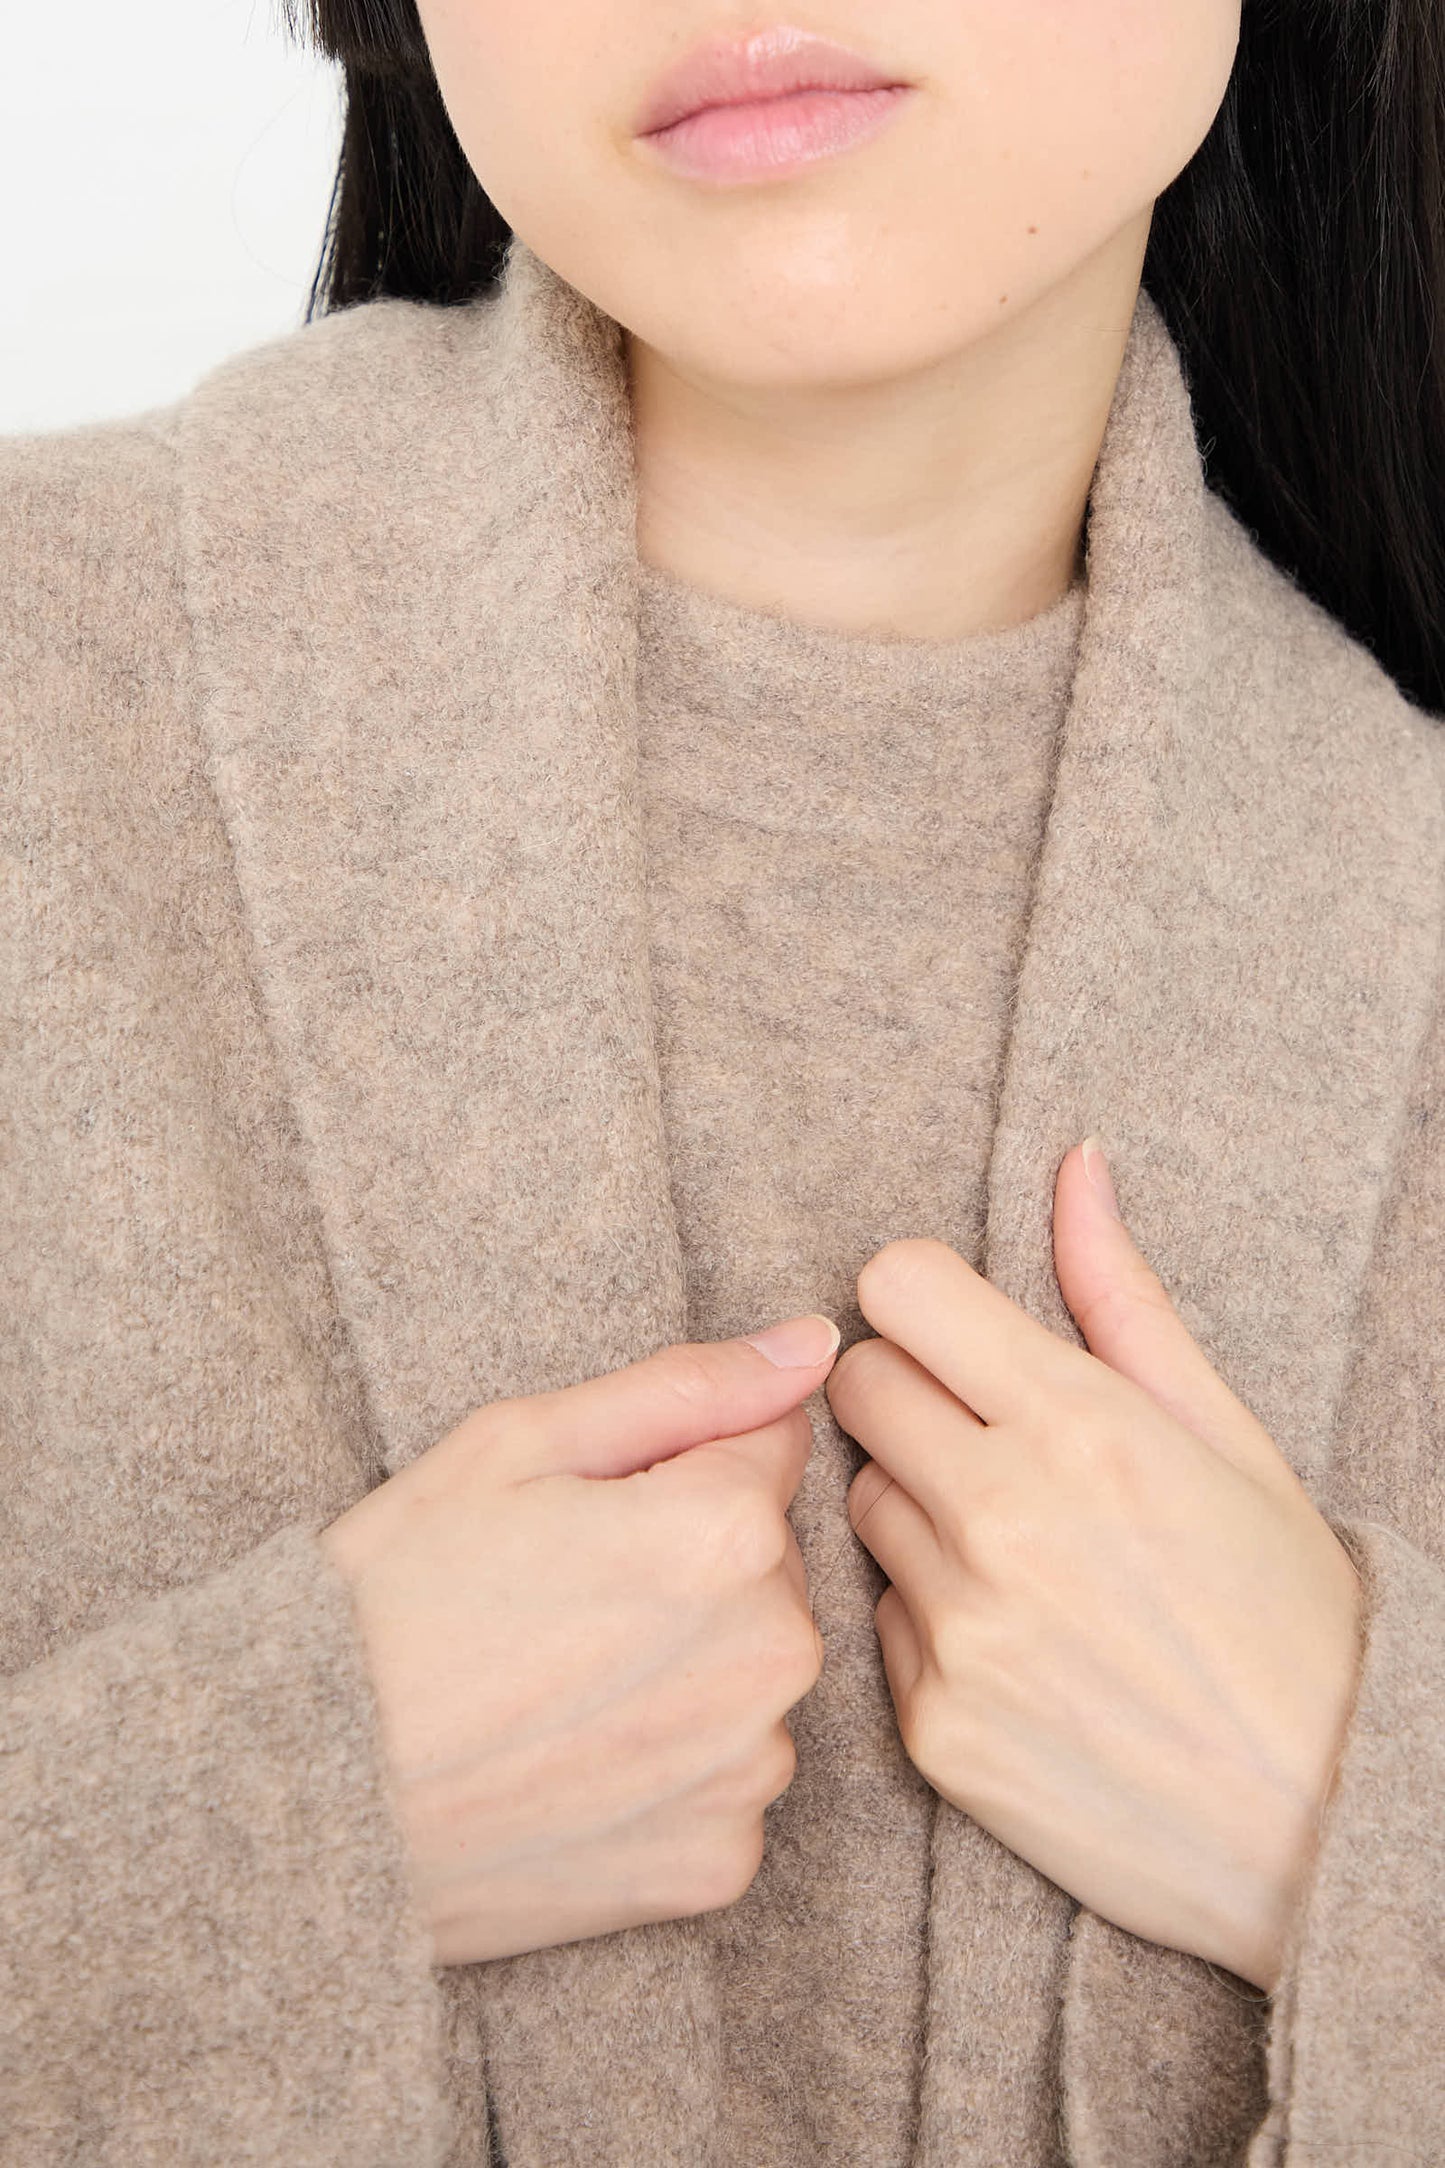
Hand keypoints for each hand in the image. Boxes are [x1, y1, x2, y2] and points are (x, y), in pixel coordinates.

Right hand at [319, 1314, 839, 1965]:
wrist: (298, 1789)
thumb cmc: (394, 1594)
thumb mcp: (517, 1443)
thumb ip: (686, 1386)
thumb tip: (814, 1344)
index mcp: (727, 1532)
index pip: (769, 1449)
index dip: (671, 1466)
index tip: (587, 1509)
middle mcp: (771, 1655)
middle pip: (768, 1565)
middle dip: (690, 1563)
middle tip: (555, 1597)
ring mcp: (747, 1770)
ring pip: (748, 1671)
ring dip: (687, 1666)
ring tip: (553, 1684)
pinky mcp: (720, 1865)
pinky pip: (722, 1777)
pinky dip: (664, 1766)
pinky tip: (568, 1762)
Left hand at [824, 1138, 1364, 1993]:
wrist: (1325, 1830)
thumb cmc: (1290, 1616)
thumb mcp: (1229, 1437)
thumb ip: (1122, 1297)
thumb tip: (1072, 1164)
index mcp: (1082, 1426)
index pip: (896, 1288)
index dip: (923, 1301)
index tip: (958, 1332)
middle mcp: (1003, 1518)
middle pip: (857, 1385)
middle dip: (911, 1393)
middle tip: (989, 1440)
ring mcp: (961, 1628)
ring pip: (863, 1502)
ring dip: (920, 1508)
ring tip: (1023, 1555)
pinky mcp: (932, 1725)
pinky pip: (880, 1621)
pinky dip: (931, 1619)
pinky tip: (1021, 1646)